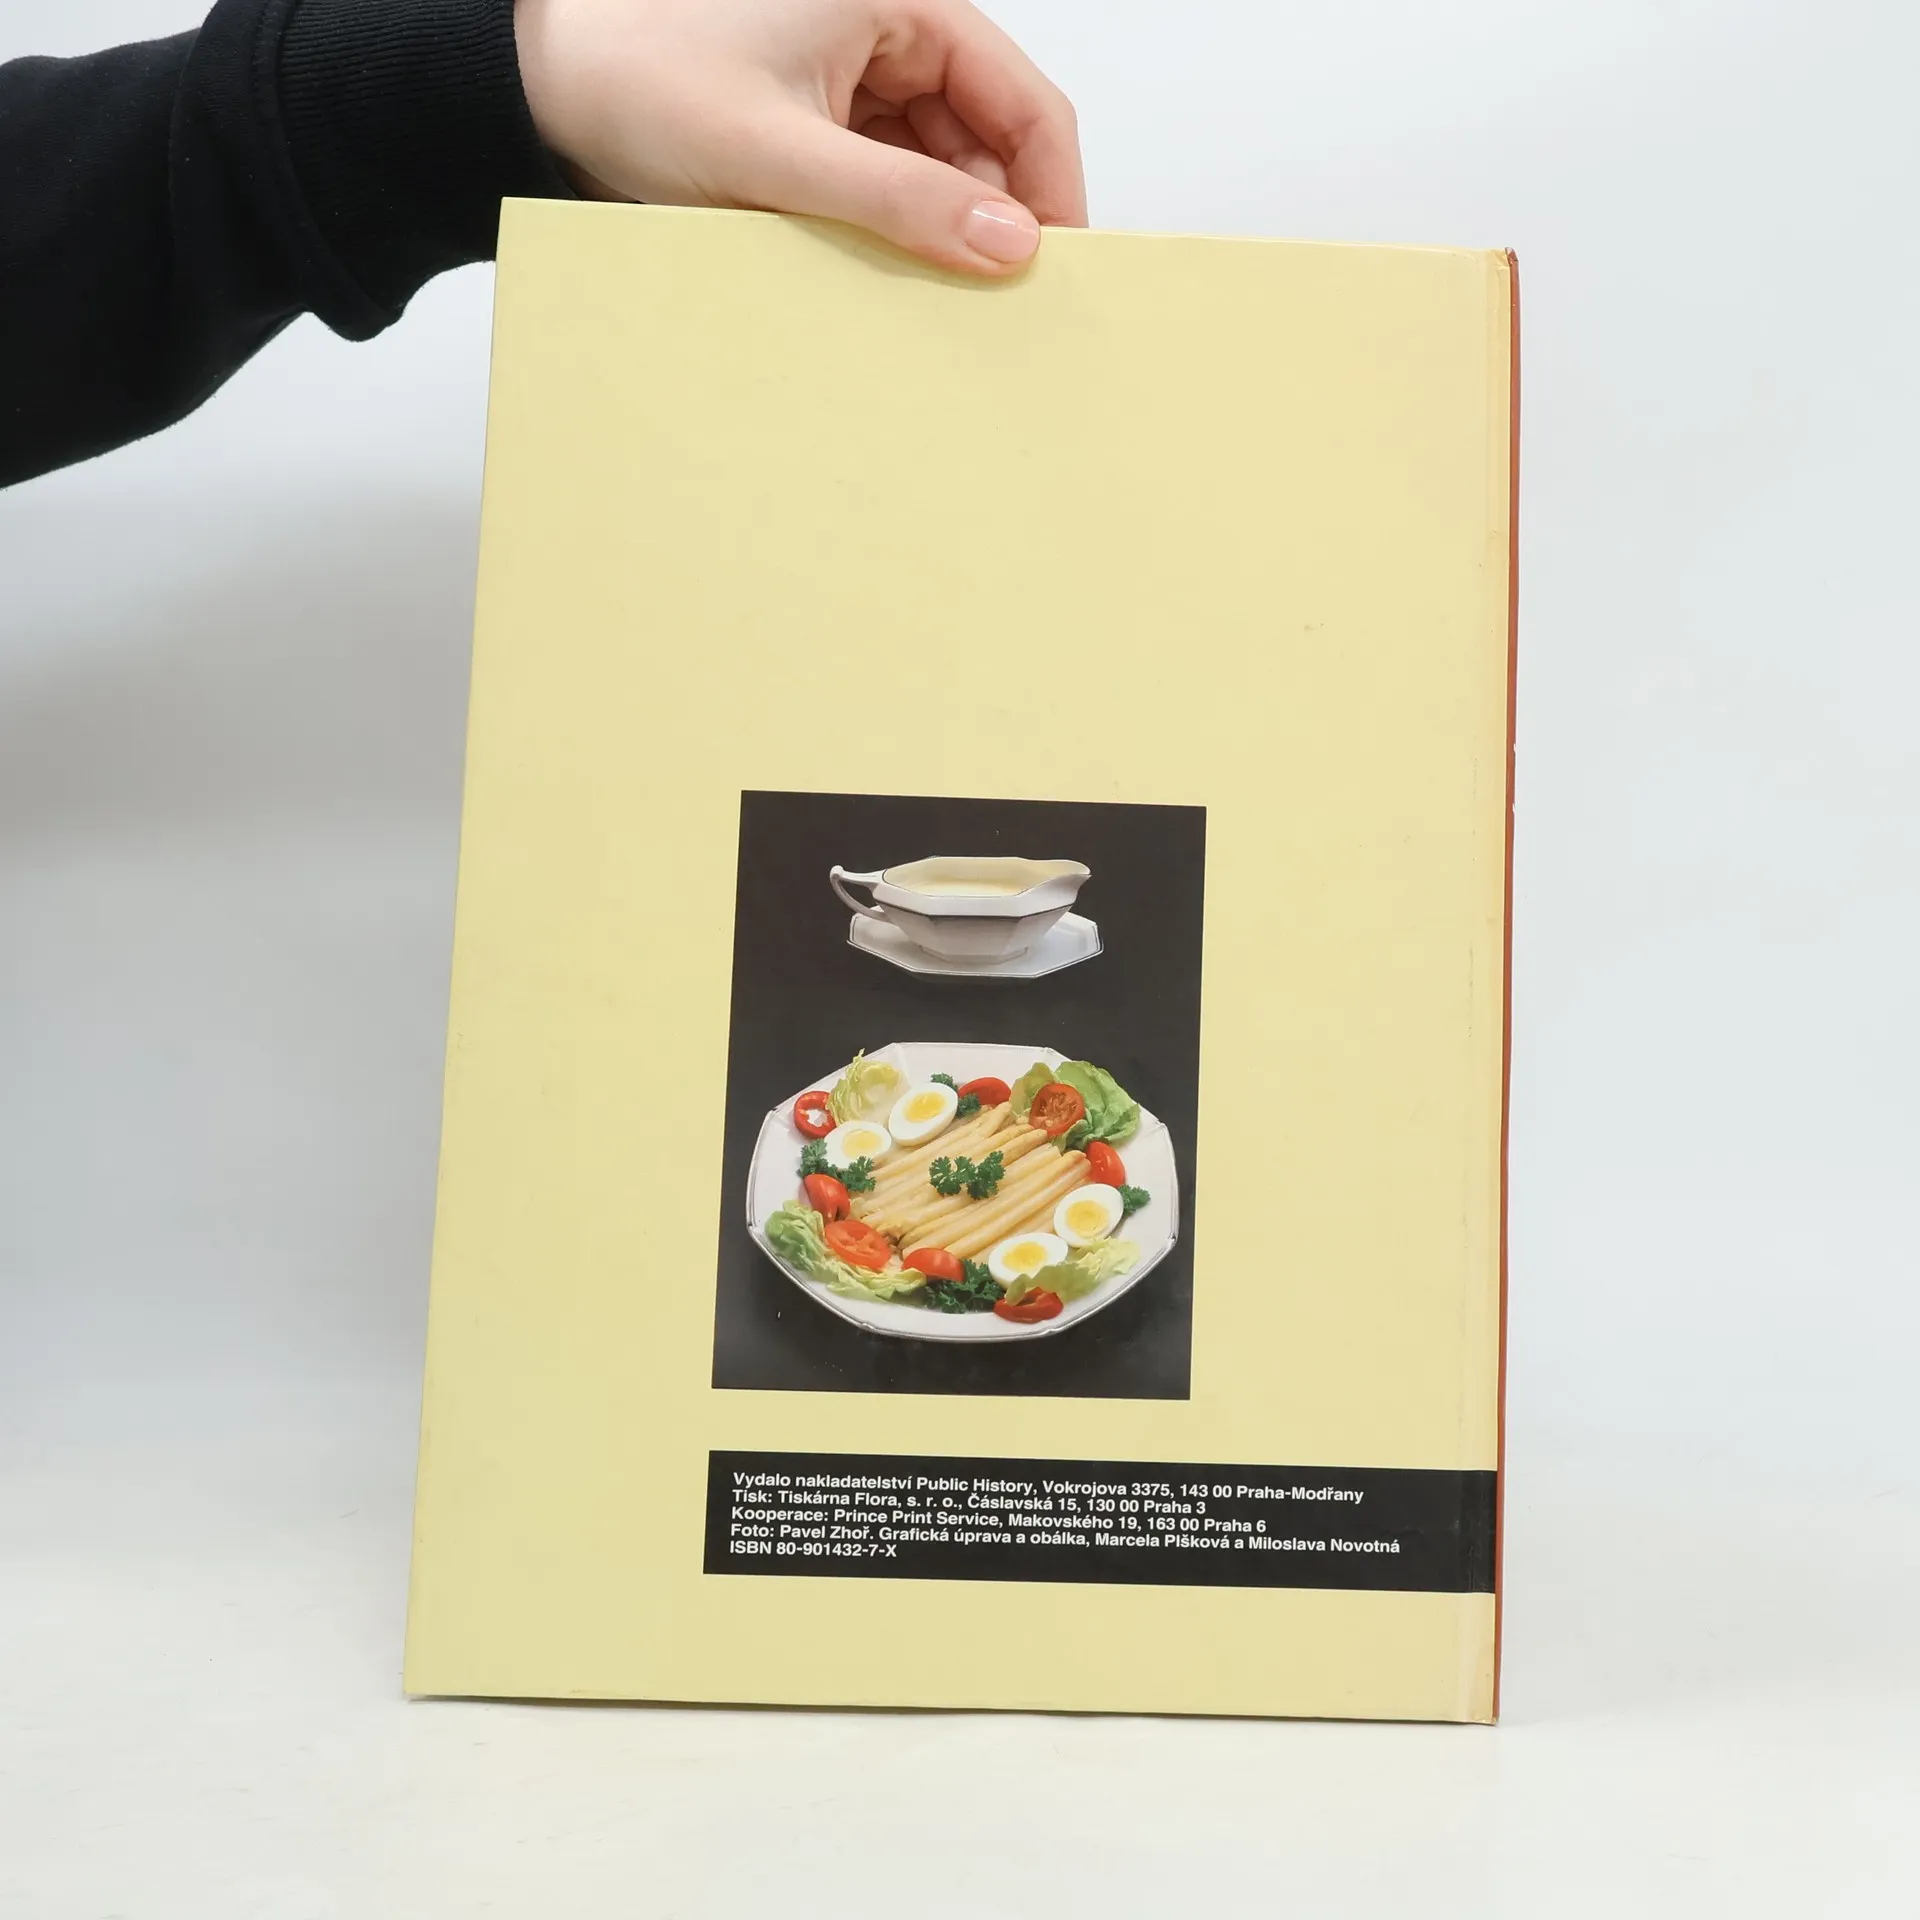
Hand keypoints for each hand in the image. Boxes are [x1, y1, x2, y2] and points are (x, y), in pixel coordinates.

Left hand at [513, 0, 1084, 274]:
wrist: (543, 92)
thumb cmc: (638, 82)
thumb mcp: (779, 153)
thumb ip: (899, 199)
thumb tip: (1007, 244)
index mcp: (897, 3)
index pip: (1024, 100)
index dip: (1051, 191)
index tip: (1056, 276)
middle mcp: (888, 34)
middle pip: (989, 141)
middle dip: (992, 221)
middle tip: (991, 308)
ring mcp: (857, 83)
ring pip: (942, 171)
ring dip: (938, 234)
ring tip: (928, 298)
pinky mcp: (826, 127)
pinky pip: (890, 186)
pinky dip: (893, 234)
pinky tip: (883, 278)